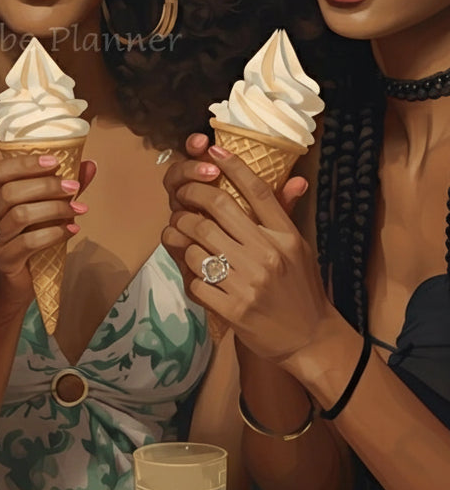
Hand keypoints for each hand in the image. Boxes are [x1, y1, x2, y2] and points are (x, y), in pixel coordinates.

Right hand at [0, 154, 95, 306]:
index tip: (55, 161)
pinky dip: (54, 234)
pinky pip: (28, 243)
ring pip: (20, 216)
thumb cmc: (25, 241)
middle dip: (46, 186)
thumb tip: (89, 165)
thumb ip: (61, 189)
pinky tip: (72, 230)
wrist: (9, 285)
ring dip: (54, 209)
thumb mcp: (40, 212)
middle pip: (11, 192)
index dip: (25, 164)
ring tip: (78, 209)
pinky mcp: (4, 260)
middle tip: (73, 187)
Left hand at [161, 147, 329, 368]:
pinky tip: (191, 270)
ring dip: (182, 236)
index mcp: (285, 237)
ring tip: (179, 233)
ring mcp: (248, 282)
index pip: (257, 191)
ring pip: (198, 243)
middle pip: (217, 209)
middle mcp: (268, 254)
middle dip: (191, 196)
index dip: (232, 165)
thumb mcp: (300, 250)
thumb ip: (287, 215)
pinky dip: (188, 273)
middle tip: (182, 196)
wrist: (309, 340)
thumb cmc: (301, 290)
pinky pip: (195, 280)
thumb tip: (296, 177)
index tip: (213, 150)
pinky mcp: (232, 308)